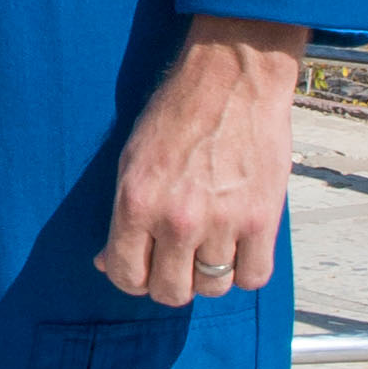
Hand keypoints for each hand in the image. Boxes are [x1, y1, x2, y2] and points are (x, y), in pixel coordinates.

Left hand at [99, 16, 300, 308]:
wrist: (233, 76)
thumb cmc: (179, 110)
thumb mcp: (132, 158)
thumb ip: (121, 216)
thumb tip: (105, 261)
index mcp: (136, 203)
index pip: (125, 275)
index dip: (132, 278)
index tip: (143, 270)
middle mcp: (176, 220)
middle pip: (170, 292)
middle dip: (170, 282)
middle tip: (178, 261)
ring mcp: (222, 223)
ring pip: (212, 288)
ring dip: (210, 275)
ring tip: (212, 247)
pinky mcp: (262, 220)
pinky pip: (253, 277)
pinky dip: (246, 270)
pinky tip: (240, 248)